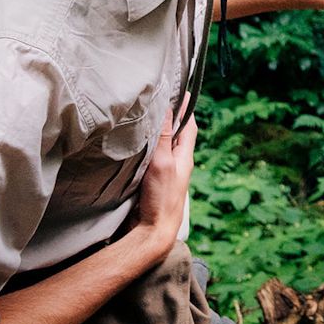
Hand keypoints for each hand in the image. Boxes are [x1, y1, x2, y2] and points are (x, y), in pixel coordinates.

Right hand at [132, 112, 196, 253]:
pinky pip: (150, 158)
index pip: (189, 125)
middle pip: (176, 133)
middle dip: (170, 116)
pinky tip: (135, 144)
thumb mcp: (163, 163)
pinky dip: (145, 147)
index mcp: (185, 156)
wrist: (153, 232)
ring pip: (162, 145)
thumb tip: (168, 109)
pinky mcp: (151, 181)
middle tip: (160, 98)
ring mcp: (164, 172)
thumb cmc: (162, 198)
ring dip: (156, 131)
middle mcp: (177, 162)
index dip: (186, 108)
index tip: (181, 91)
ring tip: (145, 115)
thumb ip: (164, 137)